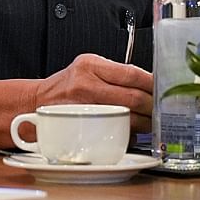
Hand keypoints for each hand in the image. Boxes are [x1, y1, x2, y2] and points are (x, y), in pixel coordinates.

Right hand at [32, 54, 153, 132]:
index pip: (131, 73)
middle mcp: (86, 84)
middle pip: (132, 97)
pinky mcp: (80, 128)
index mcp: (90, 65)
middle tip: (164, 109)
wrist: (33, 103)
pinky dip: (128, 134)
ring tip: (153, 122)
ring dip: (145, 122)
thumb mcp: (86, 68)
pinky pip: (112, 132)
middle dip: (153, 106)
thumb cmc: (66, 87)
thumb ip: (114, 74)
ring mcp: (82, 107)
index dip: (153, 83)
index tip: (165, 89)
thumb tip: (149, 85)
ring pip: (126, 117)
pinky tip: (134, 132)